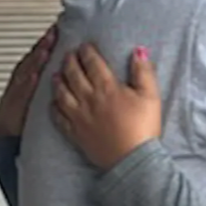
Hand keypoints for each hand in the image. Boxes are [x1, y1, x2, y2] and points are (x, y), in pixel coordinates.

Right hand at [0, 26, 57, 137]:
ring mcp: (19, 87)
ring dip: (37, 60)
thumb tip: (75, 63)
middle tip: (54, 33)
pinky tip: (34, 76)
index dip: (52, 39)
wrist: (9, 126)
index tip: (61, 27)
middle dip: (44, 45)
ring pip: (28, 70)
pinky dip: (28, 83)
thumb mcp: (43, 86)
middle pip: (35, 57)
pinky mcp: (15, 101)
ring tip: (45, 50)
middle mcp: (25, 75)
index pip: (43, 51)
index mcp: (33, 70)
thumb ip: (55, 74)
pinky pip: (22, 91)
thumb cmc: (29, 103)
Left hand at [52, 44, 161, 170]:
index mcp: (107, 88)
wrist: (133, 159)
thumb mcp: (151, 96)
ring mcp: (80, 117)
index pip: (93, 63)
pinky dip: (54, 108)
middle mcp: (89, 99)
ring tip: (57, 74)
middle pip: (73, 74)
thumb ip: (143, 72)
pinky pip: (59, 117)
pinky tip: (54, 103)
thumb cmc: (143, 129)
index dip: (87, 51)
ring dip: (58, 81)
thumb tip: (139, 52)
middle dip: (70, 61)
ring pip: (62, 93)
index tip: (85, 46)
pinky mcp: (76, 133)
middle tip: (69, 55)